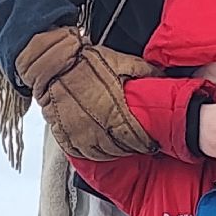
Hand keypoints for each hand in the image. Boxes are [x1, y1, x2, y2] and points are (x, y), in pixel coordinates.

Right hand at [15, 26, 157, 160]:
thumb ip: (144, 71)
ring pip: (101, 154)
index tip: (152, 142)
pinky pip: (80, 154)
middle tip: (138, 144)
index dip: (146, 142)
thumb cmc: (87, 62)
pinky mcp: (64, 134)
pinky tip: (99, 149)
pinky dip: (92, 154)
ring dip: (114, 153)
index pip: (136, 138)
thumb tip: (162, 76)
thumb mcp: (121, 61)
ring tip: (121, 147)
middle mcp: (96, 126)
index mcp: (114, 111)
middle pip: (120, 148)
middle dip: (132, 148)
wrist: (54, 62)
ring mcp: (78, 133)